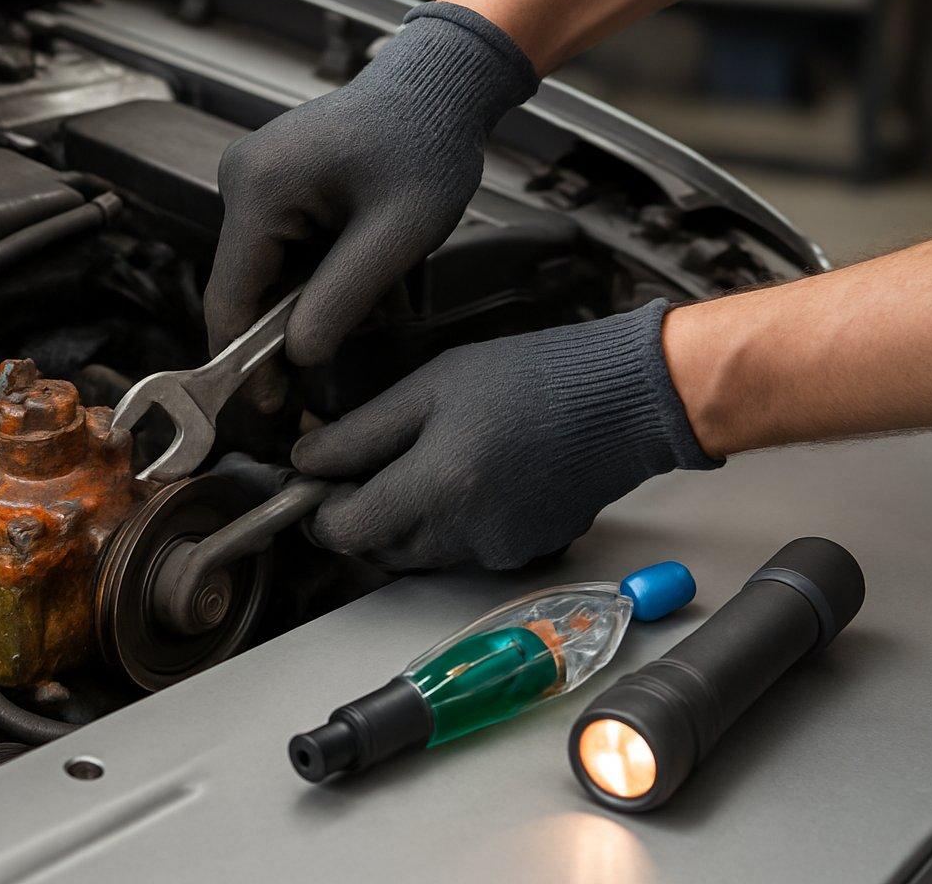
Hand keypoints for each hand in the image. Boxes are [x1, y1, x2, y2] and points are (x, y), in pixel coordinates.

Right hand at [204, 2, 537, 369]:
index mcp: (260, 188)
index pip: (230, 296)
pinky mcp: (270, 180)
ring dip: (308, 297)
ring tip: (372, 292)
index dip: (246, 358)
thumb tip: (297, 358)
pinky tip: (358, 265)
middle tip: (342, 352)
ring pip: (266, 270)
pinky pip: (280, 246)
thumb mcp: (396, 236)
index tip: (270, 406)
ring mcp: (252, 176)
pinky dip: (313, 270)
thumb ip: (341, 301)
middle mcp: (240, 178)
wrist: (438, 85)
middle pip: (246, 285)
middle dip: (289, 327)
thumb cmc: (427, 146)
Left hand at [291, 302, 718, 570]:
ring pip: (419, 552)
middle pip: (378, 549)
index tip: (314, 483)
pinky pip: (463, 548)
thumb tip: (308, 461)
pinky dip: (450, 521)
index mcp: (438, 487)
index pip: (346, 531)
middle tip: (361, 466)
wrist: (624, 399)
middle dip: (360, 514)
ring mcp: (498, 550)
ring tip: (426, 458)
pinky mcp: (523, 553)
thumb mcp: (431, 386)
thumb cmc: (534, 379)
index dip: (319, 510)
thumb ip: (362, 432)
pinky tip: (471, 473)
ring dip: (404, 518)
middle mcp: (466, 533)